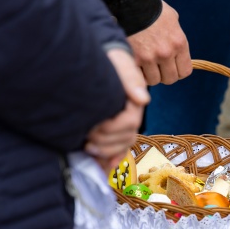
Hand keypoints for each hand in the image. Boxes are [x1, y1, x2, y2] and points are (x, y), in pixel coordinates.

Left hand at [86, 48, 148, 172]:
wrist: (100, 62)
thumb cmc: (109, 61)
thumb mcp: (120, 64)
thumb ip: (131, 79)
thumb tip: (143, 99)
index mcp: (135, 102)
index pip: (129, 122)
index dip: (112, 128)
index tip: (94, 127)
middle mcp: (132, 116)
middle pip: (126, 138)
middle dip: (106, 142)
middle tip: (87, 139)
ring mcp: (123, 125)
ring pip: (122, 146)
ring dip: (106, 152)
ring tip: (88, 148)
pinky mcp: (113, 131)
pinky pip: (117, 150)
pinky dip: (109, 160)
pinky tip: (101, 167)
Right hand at [127, 1, 191, 84]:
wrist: (129, 4)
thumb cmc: (151, 10)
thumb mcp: (172, 20)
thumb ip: (176, 39)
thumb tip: (177, 53)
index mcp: (178, 43)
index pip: (185, 71)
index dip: (178, 71)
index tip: (172, 67)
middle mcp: (166, 52)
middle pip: (170, 79)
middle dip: (164, 74)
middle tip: (157, 66)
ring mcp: (149, 57)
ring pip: (154, 80)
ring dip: (150, 75)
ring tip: (145, 63)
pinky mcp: (134, 60)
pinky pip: (139, 77)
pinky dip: (138, 73)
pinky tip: (136, 63)